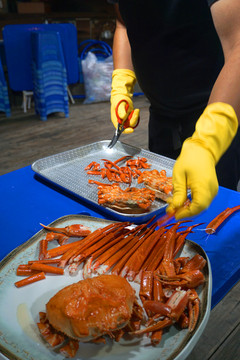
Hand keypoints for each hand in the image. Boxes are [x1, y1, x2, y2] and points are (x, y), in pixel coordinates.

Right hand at [111, 69, 139, 133]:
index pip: (119, 129)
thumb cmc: (119, 100)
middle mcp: (120, 121)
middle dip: (133, 119)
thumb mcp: (120, 104)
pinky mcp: (129, 118)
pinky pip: (134, 120)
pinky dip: (136, 115)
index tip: (131, 130)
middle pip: (128, 126)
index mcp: (115, 120)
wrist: (122, 96)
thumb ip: (121, 110)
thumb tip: (122, 117)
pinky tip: (136, 110)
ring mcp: (125, 120)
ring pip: (132, 123)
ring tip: (136, 110)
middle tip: (136, 111)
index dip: (125, 131)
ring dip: (135, 116)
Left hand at [167, 102, 237, 218]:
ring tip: (174, 204)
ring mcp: (213, 190)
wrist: (201, 150)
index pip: (198, 207)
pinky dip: (192, 203)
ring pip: (201, 206)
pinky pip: (202, 200)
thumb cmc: (189, 160)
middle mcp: (211, 191)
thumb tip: (175, 208)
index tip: (174, 215)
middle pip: (200, 209)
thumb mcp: (179, 176)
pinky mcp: (211, 189)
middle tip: (171, 210)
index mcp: (204, 187)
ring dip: (188, 208)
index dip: (186, 214)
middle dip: (185, 212)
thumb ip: (178, 193)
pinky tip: (182, 200)